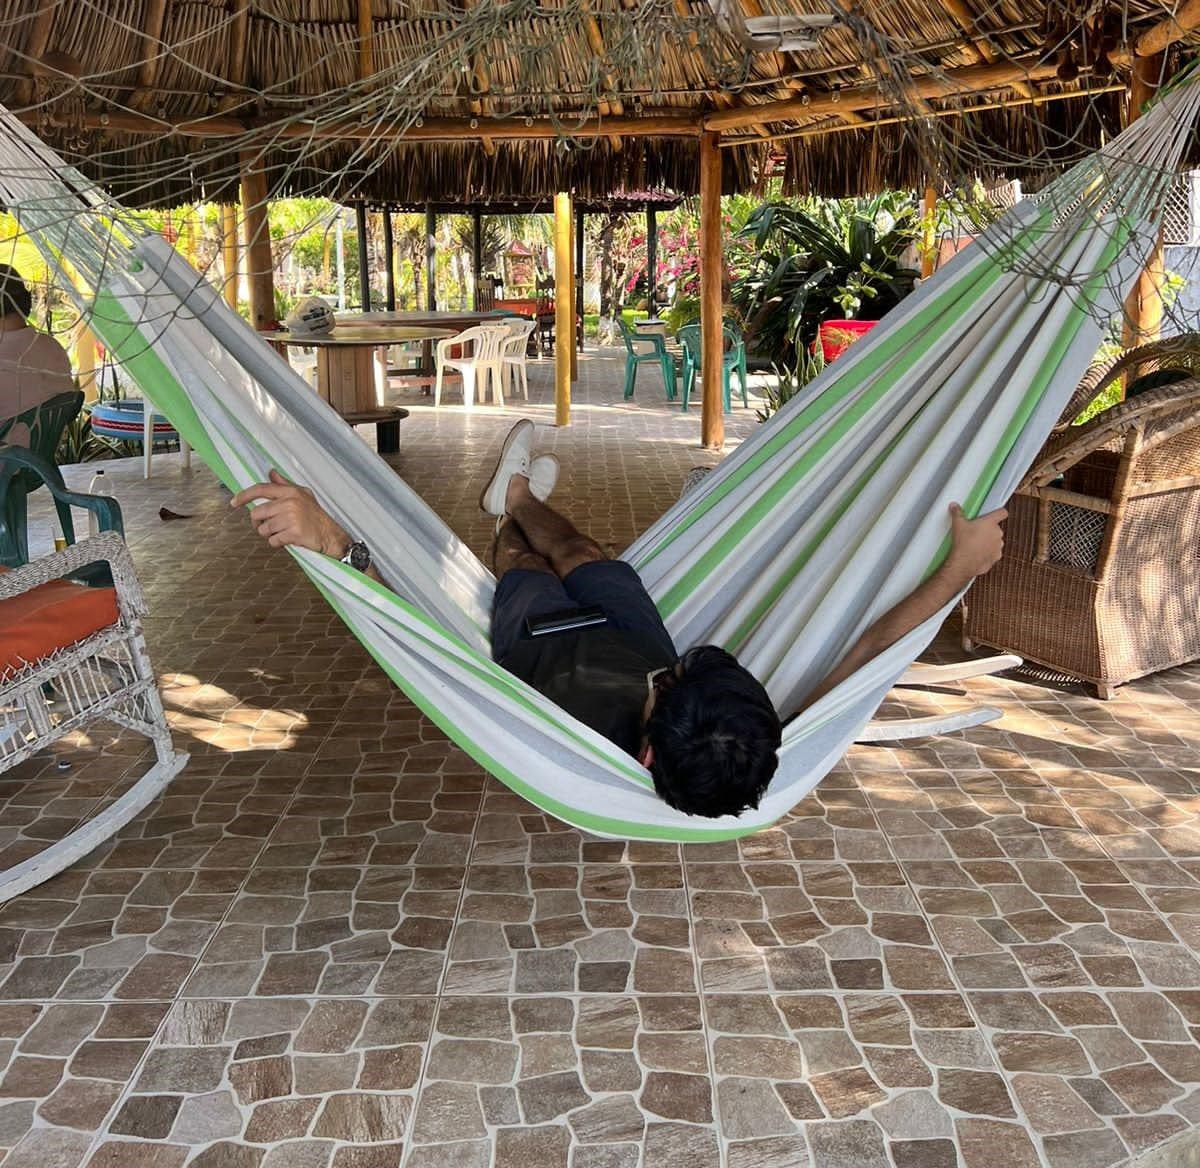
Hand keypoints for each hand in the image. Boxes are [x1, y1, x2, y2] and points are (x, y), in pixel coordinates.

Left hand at [230, 469, 348, 557]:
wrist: (330, 535)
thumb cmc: (315, 515)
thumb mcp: (302, 495)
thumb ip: (284, 484)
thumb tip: (271, 472)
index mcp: (290, 492)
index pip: (261, 489)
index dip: (244, 495)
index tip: (234, 502)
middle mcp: (290, 503)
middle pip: (257, 513)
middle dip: (259, 523)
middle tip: (269, 525)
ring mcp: (292, 518)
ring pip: (263, 529)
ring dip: (269, 534)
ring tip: (282, 532)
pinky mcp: (294, 533)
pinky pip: (273, 540)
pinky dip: (277, 543)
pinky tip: (288, 539)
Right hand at [945, 502, 1006, 580]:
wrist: (964, 562)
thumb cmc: (964, 543)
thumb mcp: (958, 524)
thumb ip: (957, 513)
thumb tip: (955, 507)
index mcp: (990, 523)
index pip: (1002, 513)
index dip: (999, 512)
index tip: (994, 514)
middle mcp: (997, 534)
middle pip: (996, 528)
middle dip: (988, 529)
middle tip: (976, 531)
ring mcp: (998, 546)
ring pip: (995, 541)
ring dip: (988, 541)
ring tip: (975, 543)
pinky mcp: (996, 557)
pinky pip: (993, 553)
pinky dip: (987, 553)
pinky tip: (977, 553)